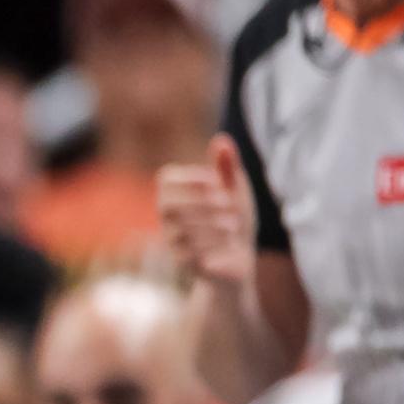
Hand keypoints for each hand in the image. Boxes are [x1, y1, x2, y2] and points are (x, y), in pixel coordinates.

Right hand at [156, 135, 257, 291]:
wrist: (237, 264)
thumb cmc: (234, 223)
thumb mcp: (236, 191)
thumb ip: (228, 167)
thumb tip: (221, 139)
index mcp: (178, 196)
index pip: (166, 179)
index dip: (189, 177)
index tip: (216, 181)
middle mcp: (168, 218)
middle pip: (169, 204)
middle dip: (201, 202)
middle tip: (229, 204)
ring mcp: (172, 241)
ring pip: (180, 228)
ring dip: (211, 223)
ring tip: (234, 225)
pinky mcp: (182, 262)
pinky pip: (188, 251)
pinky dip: (212, 244)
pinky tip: (230, 243)